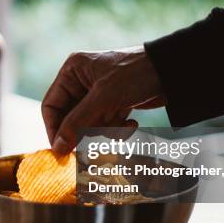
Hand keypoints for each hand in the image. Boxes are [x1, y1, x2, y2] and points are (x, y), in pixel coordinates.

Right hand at [42, 46, 164, 154]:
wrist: (172, 72)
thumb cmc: (135, 74)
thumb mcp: (103, 99)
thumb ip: (77, 123)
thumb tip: (57, 147)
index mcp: (72, 72)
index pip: (51, 106)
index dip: (54, 129)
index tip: (60, 151)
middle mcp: (81, 81)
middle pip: (70, 118)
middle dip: (85, 131)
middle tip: (92, 145)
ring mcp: (98, 93)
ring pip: (89, 125)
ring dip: (106, 130)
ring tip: (122, 125)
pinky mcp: (113, 103)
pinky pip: (105, 124)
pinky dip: (117, 128)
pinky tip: (132, 123)